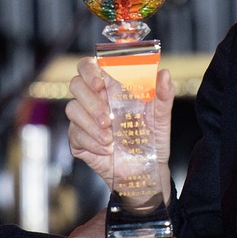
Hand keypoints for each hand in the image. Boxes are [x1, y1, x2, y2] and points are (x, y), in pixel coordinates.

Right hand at [66, 60, 173, 197]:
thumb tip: (164, 73)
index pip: (90, 66)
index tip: (100, 84)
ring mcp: (84, 119)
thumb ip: (163, 94)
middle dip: (90, 101)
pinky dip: (91, 142)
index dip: (90, 71)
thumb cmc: (151, 139)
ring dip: (90, 124)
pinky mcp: (78, 139)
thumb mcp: (161, 117)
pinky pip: (74, 134)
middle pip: (76, 84)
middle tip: (107, 118)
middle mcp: (96, 100)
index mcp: (112, 88)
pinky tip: (107, 149)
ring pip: (72, 109)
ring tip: (110, 139)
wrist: (144, 170)